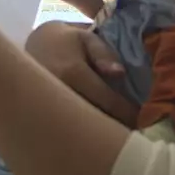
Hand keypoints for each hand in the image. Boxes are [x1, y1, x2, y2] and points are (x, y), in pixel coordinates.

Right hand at [23, 21, 139, 124]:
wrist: (30, 48)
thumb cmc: (63, 41)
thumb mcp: (85, 38)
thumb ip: (104, 53)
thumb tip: (120, 74)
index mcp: (74, 74)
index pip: (109, 101)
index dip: (129, 113)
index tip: (144, 120)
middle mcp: (61, 94)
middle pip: (96, 121)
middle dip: (116, 129)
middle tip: (134, 131)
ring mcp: (49, 108)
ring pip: (82, 129)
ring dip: (100, 133)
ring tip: (117, 136)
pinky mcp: (44, 116)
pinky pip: (69, 129)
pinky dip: (85, 132)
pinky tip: (96, 134)